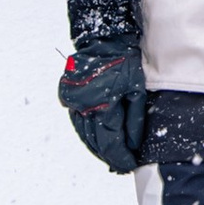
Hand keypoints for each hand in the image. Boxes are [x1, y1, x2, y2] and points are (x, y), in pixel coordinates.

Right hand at [59, 0, 147, 174]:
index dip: (120, 158)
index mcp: (103, 105)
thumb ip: (134, 121)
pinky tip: (97, 138)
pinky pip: (78, 121)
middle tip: (120, 165)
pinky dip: (87, 132)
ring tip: (110, 156)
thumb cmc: (124, 62)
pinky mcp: (67, 95)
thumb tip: (133, 147)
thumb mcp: (136, 91)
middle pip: (95, 142)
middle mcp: (83, 106)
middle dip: (109, 156)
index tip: (128, 167)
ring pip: (84, 134)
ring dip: (96, 147)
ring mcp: (72, 101)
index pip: (111, 143)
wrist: (102, 38)